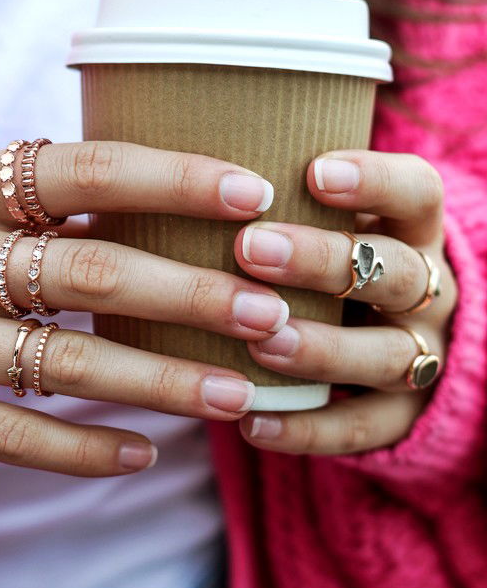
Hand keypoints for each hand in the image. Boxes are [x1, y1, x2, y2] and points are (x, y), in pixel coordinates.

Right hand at [0, 141, 287, 476]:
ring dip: (166, 383)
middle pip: (94, 274)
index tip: (250, 194)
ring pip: (71, 366)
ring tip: (242, 395)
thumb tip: (156, 194)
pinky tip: (147, 454)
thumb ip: (29, 195)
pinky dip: (87, 450)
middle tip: (271, 313)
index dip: (174, 180)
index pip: (84, 171)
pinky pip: (19, 437)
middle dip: (193, 295)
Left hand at [234, 150, 456, 455]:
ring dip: (322, 348)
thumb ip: (271, 196)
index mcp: (410, 227)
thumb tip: (160, 157)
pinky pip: (364, 428)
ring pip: (388, 355)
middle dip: (324, 261)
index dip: (374, 180)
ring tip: (262, 342)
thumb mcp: (319, 217)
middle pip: (396, 272)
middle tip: (251, 249)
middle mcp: (427, 288)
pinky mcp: (401, 415)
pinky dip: (309, 430)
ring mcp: (422, 353)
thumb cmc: (323, 255)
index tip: (313, 171)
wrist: (384, 333)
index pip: (416, 191)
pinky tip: (252, 425)